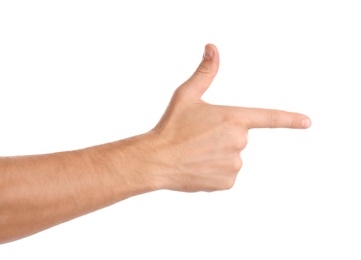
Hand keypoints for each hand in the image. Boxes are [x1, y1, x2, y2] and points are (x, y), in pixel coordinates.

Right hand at [148, 44, 310, 191]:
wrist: (156, 159)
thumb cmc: (171, 126)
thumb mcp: (186, 95)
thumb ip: (205, 72)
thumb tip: (212, 48)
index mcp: (233, 118)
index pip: (268, 117)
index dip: (290, 119)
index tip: (307, 121)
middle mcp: (239, 142)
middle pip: (238, 137)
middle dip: (222, 136)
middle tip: (198, 138)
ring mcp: (234, 165)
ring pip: (232, 156)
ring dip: (218, 154)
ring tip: (196, 153)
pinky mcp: (228, 182)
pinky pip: (226, 174)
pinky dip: (215, 170)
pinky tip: (198, 167)